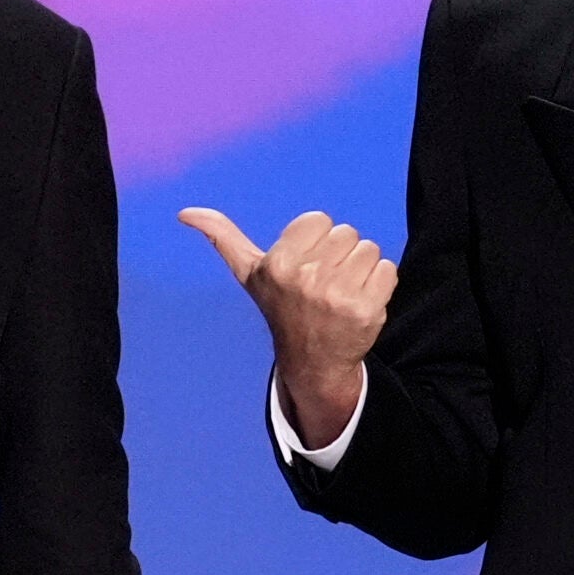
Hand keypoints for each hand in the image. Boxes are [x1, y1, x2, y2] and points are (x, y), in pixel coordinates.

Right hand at [178, 208, 396, 447]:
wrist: (312, 361)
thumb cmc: (282, 307)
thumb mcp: (250, 274)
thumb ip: (222, 237)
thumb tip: (186, 212)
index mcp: (277, 264)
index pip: (319, 220)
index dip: (315, 240)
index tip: (304, 267)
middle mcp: (305, 279)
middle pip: (346, 233)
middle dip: (339, 255)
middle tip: (325, 284)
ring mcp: (337, 296)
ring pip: (369, 249)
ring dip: (361, 269)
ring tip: (341, 293)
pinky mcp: (367, 310)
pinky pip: (388, 269)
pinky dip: (380, 284)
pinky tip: (360, 303)